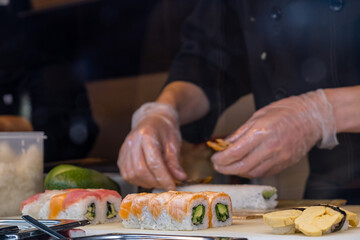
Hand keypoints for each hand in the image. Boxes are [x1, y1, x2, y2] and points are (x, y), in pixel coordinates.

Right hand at [117, 102, 186, 189]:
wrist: (152, 119)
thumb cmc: (164, 129)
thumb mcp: (174, 143)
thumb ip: (175, 162)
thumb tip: (181, 178)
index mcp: (147, 135)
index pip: (153, 162)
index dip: (163, 177)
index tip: (172, 187)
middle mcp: (132, 142)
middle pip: (140, 170)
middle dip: (155, 182)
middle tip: (167, 185)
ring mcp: (124, 150)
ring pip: (131, 175)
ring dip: (146, 183)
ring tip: (158, 180)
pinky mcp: (121, 157)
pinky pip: (126, 175)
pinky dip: (138, 180)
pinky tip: (148, 178)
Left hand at [211, 89, 337, 177]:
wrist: (314, 117)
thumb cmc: (287, 111)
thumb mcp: (259, 115)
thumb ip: (241, 132)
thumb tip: (227, 143)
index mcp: (261, 132)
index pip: (235, 152)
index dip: (221, 158)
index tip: (215, 158)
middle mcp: (270, 147)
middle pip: (242, 166)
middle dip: (226, 169)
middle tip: (218, 166)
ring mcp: (279, 158)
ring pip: (253, 172)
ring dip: (238, 172)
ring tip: (229, 167)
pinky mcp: (285, 163)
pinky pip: (264, 173)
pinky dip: (251, 172)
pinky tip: (245, 167)